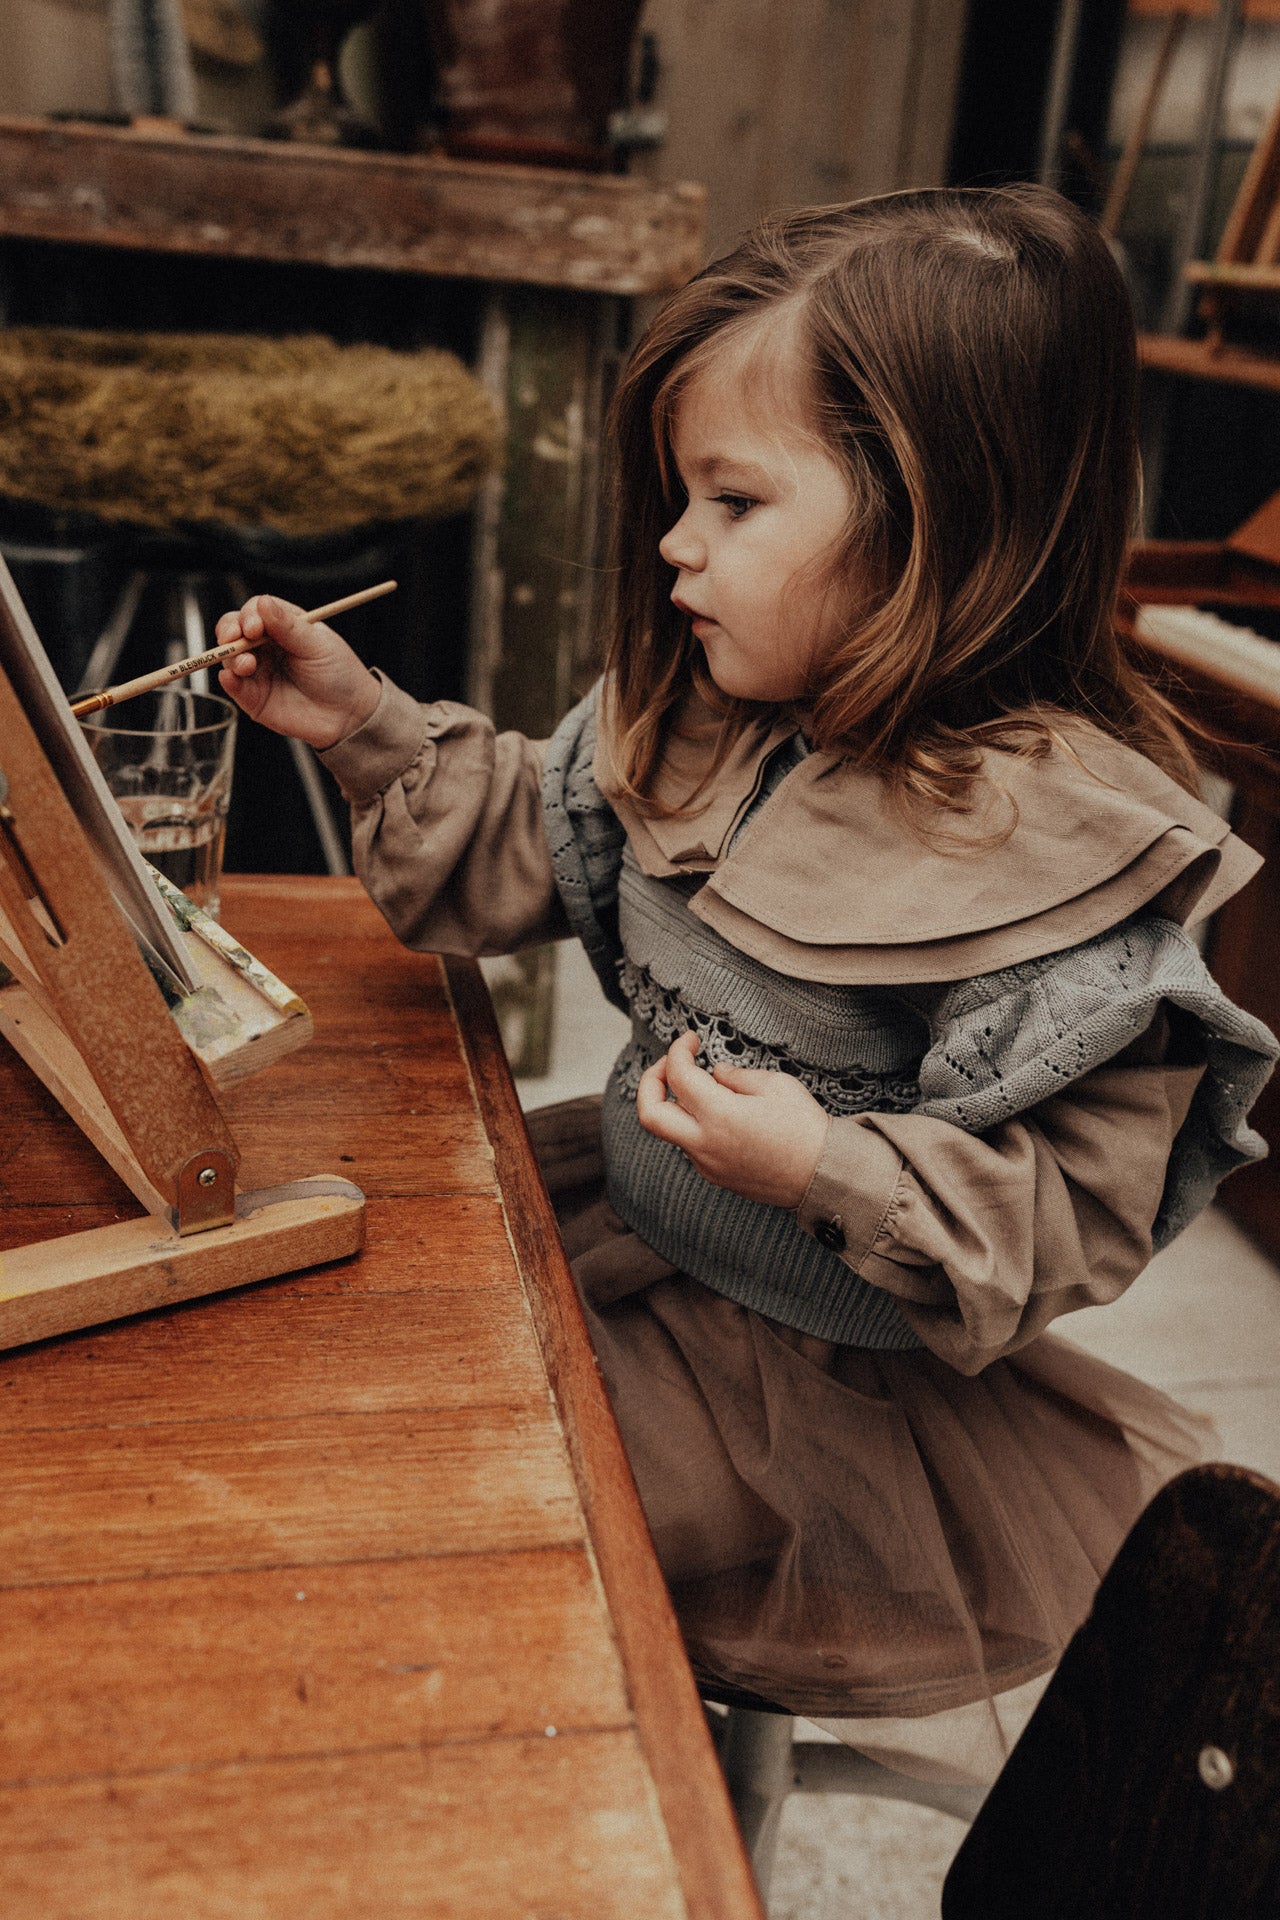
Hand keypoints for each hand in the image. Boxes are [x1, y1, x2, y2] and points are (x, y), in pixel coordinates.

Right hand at [214, 594, 380, 749]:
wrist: (350, 715)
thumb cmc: (340, 675)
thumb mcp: (317, 645)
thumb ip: (288, 626)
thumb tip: (263, 603)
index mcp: (282, 627)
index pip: (254, 611)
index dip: (249, 615)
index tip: (255, 626)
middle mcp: (266, 647)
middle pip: (233, 630)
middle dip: (230, 631)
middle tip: (236, 637)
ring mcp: (258, 672)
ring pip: (230, 657)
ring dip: (231, 656)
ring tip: (247, 664)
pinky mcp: (254, 698)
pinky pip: (234, 687)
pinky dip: (228, 680)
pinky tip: (232, 677)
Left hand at [635, 1031, 828, 1209]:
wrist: (823, 1176)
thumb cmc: (805, 1128)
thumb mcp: (776, 1086)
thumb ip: (737, 1076)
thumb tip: (714, 1074)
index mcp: (719, 1115)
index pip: (677, 1075)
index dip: (678, 1050)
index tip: (691, 1040)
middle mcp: (704, 1143)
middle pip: (649, 1113)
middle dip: (651, 1081)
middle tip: (670, 1065)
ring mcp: (707, 1164)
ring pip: (671, 1130)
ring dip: (678, 1105)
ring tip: (710, 1089)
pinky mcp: (716, 1176)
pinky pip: (691, 1146)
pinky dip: (695, 1124)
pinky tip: (723, 1115)